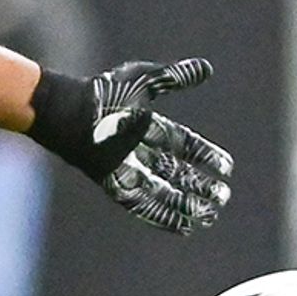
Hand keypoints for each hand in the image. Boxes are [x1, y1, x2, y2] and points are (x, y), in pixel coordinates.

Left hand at [31, 58, 231, 232]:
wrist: (69, 113)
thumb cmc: (102, 94)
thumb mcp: (144, 81)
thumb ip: (174, 77)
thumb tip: (206, 69)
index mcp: (144, 126)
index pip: (181, 143)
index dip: (205, 155)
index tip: (227, 166)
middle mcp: (136, 150)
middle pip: (174, 171)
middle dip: (199, 184)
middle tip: (224, 195)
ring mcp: (125, 169)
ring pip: (163, 192)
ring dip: (187, 204)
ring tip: (210, 215)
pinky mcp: (114, 185)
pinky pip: (143, 205)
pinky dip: (163, 216)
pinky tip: (183, 226)